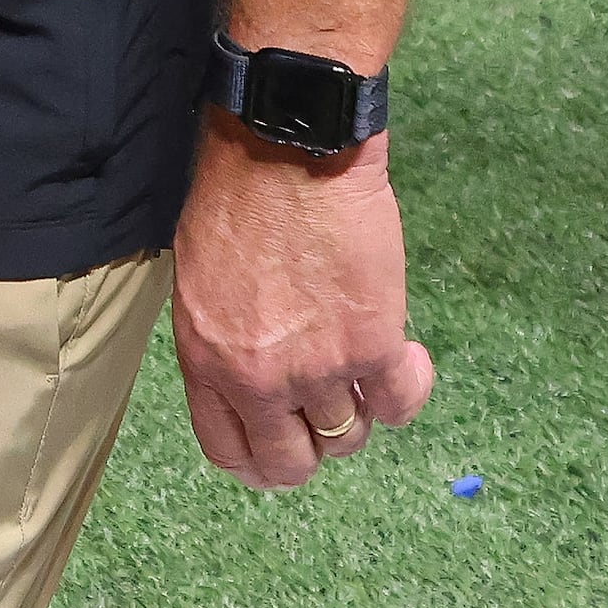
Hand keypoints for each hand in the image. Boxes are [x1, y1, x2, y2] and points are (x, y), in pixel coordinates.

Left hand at [172, 129, 434, 491]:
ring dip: (357, 408)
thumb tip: (248, 376)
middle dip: (310, 448)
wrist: (290, 144)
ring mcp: (316, 368)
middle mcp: (256, 376)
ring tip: (362, 361)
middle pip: (289, 463)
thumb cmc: (239, 190)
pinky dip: (405, 389)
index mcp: (204, 356)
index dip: (259, 458)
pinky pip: (397, 407)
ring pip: (346, 436)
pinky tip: (404, 354)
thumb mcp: (202, 274)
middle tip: (327, 415)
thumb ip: (222, 336)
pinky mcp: (371, 347)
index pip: (228, 449)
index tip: (280, 445)